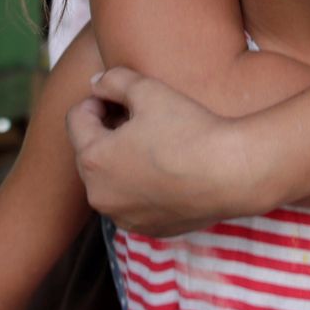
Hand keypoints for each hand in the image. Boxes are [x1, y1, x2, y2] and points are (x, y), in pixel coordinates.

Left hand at [66, 67, 252, 235]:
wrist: (232, 173)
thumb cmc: (189, 128)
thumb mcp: (148, 90)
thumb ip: (113, 80)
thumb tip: (97, 83)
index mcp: (93, 159)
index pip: (77, 119)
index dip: (97, 100)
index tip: (121, 96)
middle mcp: (99, 195)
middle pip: (90, 153)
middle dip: (107, 133)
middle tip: (139, 118)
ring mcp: (124, 217)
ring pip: (110, 181)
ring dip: (122, 162)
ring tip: (154, 144)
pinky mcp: (148, 229)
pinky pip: (133, 203)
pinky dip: (142, 187)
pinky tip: (168, 171)